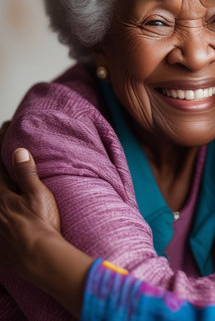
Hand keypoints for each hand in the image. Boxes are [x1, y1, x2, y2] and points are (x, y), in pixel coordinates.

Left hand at [0, 128, 60, 274]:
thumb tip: (19, 151)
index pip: (0, 164)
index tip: (7, 127)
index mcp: (2, 195)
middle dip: (1, 165)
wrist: (39, 258)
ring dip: (2, 182)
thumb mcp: (38, 195)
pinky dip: (2, 206)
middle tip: (7, 155)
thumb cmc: (42, 225)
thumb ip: (26, 173)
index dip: (3, 143)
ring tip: (7, 180)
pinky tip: (6, 207)